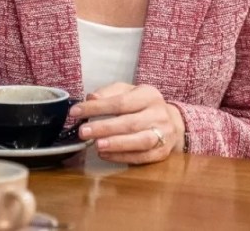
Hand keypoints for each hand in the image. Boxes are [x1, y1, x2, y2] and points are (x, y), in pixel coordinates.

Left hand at [69, 82, 185, 164]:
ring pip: (140, 141)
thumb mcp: (128, 91)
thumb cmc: (142, 105)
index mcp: (148, 95)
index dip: (97, 107)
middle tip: (83, 131)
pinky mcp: (163, 152)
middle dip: (104, 128)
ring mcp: (164, 134)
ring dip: (117, 144)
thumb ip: (109, 93)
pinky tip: (105, 155)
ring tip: (97, 145)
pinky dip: (122, 157)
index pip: (120, 101)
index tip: (76, 112)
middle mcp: (159, 114)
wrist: (173, 122)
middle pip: (130, 122)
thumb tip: (91, 98)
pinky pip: (142, 157)